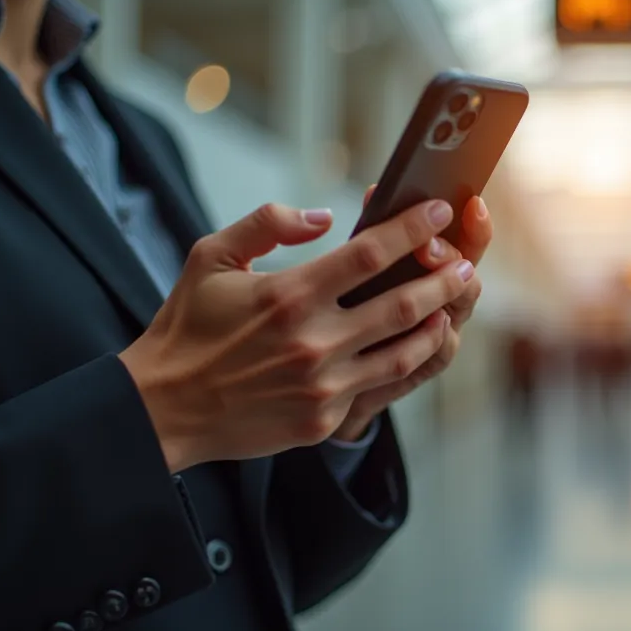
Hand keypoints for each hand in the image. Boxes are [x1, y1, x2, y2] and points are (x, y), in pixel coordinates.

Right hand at [118, 199, 475, 472]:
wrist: (164, 408)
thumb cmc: (188, 327)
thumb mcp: (211, 257)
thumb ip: (268, 224)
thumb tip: (323, 216)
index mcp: (288, 295)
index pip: (369, 253)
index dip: (412, 229)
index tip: (439, 211)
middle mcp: (312, 341)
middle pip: (402, 305)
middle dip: (443, 280)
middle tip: (466, 264)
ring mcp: (323, 385)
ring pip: (403, 352)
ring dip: (435, 324)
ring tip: (451, 305)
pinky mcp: (323, 419)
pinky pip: (377, 387)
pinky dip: (402, 364)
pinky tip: (416, 345)